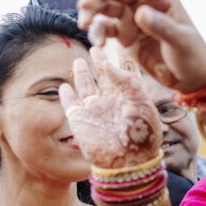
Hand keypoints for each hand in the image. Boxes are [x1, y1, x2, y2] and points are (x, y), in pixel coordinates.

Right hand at [59, 47, 161, 168]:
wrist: (127, 162)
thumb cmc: (141, 134)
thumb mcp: (140, 104)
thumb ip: (126, 82)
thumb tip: (108, 63)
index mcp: (131, 96)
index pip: (127, 72)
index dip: (123, 58)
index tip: (121, 43)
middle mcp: (113, 101)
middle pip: (105, 75)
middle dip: (101, 60)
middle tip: (97, 45)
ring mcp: (96, 110)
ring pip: (87, 86)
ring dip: (84, 73)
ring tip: (80, 59)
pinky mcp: (80, 120)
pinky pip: (70, 104)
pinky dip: (66, 95)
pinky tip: (64, 85)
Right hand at [76, 0, 205, 91]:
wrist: (190, 78)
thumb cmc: (192, 54)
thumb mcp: (180, 41)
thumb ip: (162, 27)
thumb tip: (140, 12)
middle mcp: (144, 5)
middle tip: (84, 5)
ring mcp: (133, 20)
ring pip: (106, 9)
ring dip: (92, 14)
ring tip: (84, 24)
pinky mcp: (125, 36)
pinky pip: (106, 29)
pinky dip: (98, 33)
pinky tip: (97, 43)